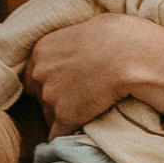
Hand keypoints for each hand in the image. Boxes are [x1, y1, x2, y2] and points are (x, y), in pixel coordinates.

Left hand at [24, 13, 163, 134]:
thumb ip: (73, 41)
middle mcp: (41, 72)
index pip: (33, 74)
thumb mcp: (88, 27)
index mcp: (43, 49)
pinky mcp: (66, 117)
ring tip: (86, 112)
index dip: (50, 81)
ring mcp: (51, 96)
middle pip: (39, 95)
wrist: (129, 55)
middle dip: (55, 98)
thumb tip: (81, 45)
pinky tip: (78, 133)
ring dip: (64, 116)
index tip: (65, 84)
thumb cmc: (117, 35)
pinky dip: (68, 135)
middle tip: (78, 98)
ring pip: (49, 115)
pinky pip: (58, 134)